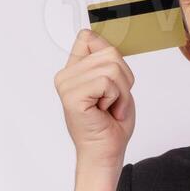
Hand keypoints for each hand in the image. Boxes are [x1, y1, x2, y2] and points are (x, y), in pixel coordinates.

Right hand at [53, 29, 135, 168]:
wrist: (106, 153)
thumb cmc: (111, 124)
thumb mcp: (115, 84)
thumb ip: (108, 60)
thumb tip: (106, 41)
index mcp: (73, 69)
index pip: (89, 37)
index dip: (112, 57)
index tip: (111, 84)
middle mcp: (65, 74)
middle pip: (109, 52)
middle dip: (124, 80)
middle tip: (114, 102)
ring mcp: (66, 85)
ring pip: (111, 68)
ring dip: (121, 92)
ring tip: (111, 108)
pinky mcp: (72, 96)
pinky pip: (107, 82)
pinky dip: (116, 99)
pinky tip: (106, 112)